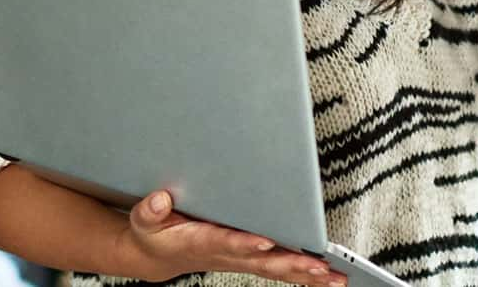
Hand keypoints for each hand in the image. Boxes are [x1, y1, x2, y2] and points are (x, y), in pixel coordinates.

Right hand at [117, 189, 346, 286]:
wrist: (159, 256)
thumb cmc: (156, 233)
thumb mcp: (143, 221)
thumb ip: (149, 210)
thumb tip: (160, 199)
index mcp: (200, 242)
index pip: (225, 242)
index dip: (244, 243)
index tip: (265, 242)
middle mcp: (226, 255)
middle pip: (262, 263)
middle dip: (291, 265)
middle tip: (317, 267)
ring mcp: (240, 260)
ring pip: (277, 270)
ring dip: (307, 275)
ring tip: (335, 278)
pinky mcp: (250, 261)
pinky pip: (280, 271)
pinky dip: (306, 276)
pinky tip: (330, 278)